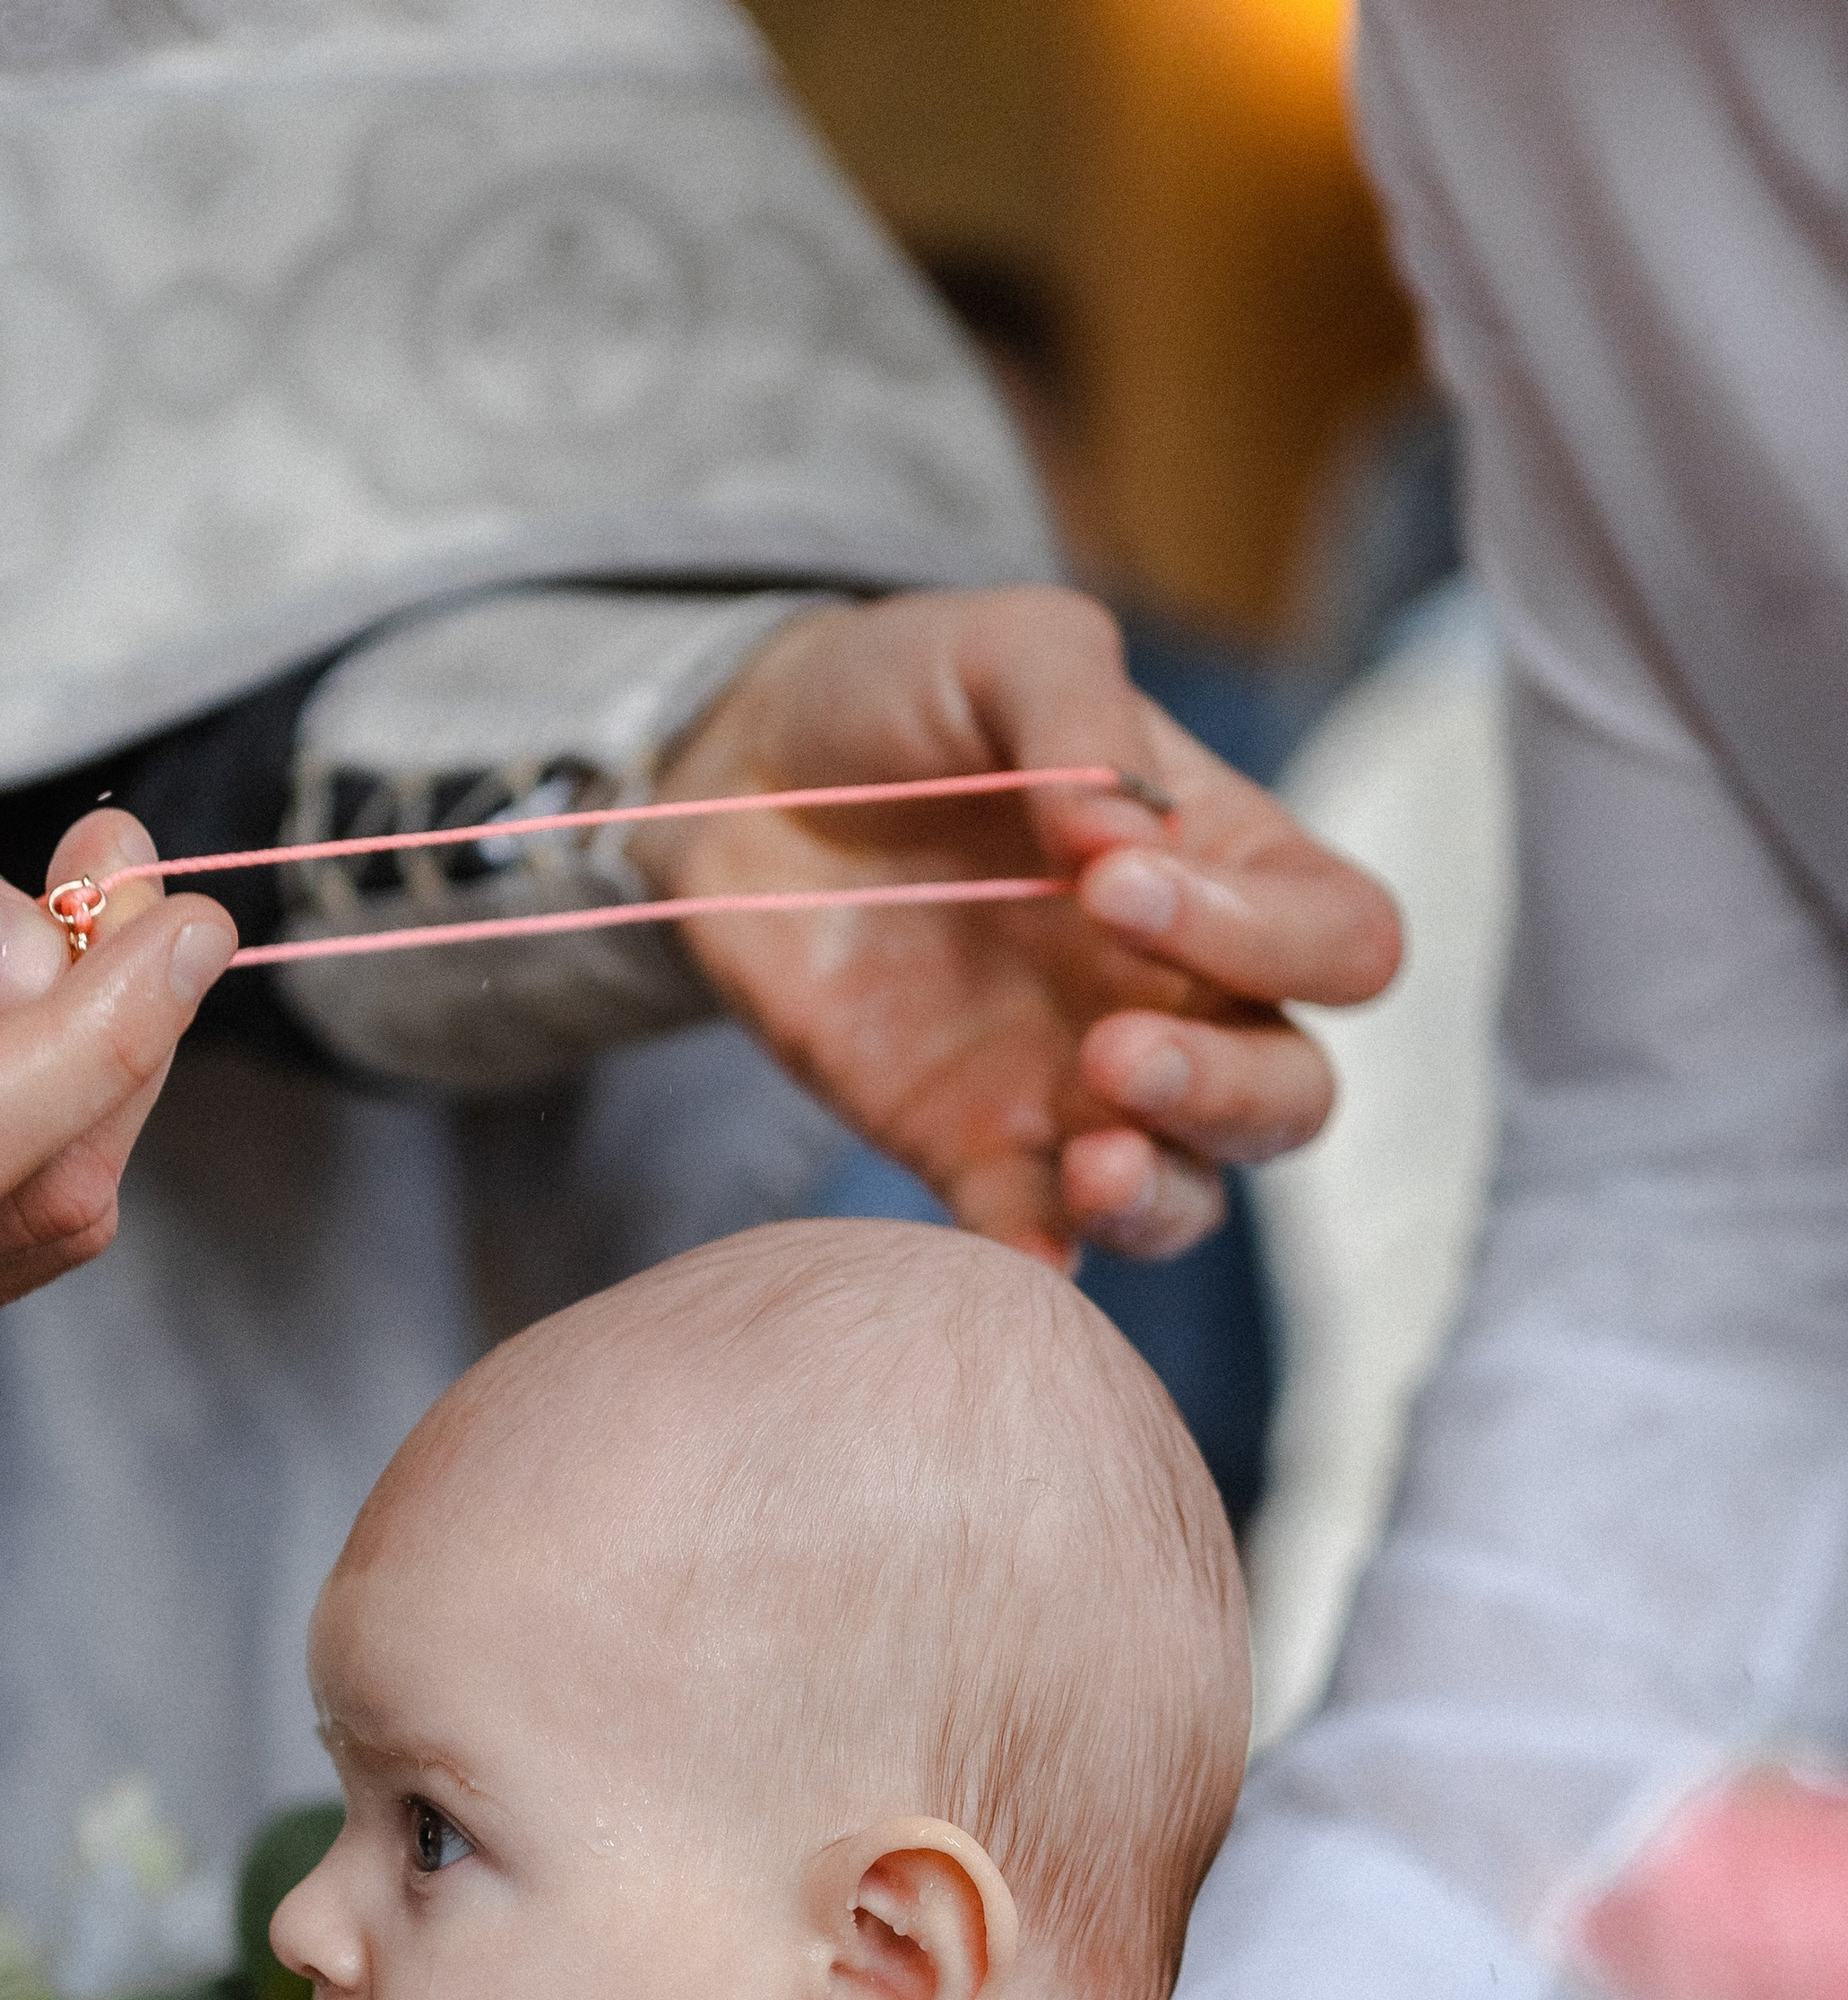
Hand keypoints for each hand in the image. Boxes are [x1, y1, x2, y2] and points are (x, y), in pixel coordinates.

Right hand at [0, 758, 235, 1390]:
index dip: (97, 1034)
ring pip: (38, 1232)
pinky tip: (17, 1024)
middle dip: (122, 1034)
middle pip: (27, 1199)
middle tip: (128, 880)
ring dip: (99, 1076)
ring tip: (77, 926)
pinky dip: (49, 1132)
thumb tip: (37, 964)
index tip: (180, 918)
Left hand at [649, 590, 1400, 1264]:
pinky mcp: (972, 1152)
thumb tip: (1120, 834)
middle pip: (1291, 1096)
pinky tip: (1021, 1255)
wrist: (750, 772)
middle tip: (1112, 1048)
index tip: (1112, 884)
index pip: (1339, 943)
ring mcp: (1080, 1090)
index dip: (1263, 936)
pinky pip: (1035, 1239)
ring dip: (1161, 1192)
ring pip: (1194, 1194)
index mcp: (1227, 872)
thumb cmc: (910, 695)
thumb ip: (1081, 723)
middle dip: (1227, 1089)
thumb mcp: (1006, 651)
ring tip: (1088, 1160)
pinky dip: (1039, 1259)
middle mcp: (1179, 997)